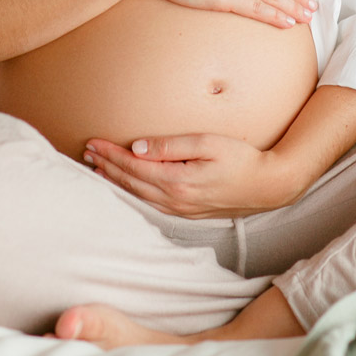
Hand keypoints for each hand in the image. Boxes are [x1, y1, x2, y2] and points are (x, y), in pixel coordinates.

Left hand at [82, 133, 299, 217]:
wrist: (268, 185)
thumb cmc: (242, 159)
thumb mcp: (208, 143)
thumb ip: (172, 145)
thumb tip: (138, 147)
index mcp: (177, 181)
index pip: (134, 166)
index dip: (111, 154)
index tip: (93, 142)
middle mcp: (174, 200)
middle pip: (131, 182)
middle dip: (107, 167)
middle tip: (87, 152)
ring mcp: (181, 210)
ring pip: (138, 195)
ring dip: (116, 181)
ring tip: (98, 169)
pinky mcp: (187, 213)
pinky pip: (150, 203)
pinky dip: (133, 192)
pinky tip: (128, 187)